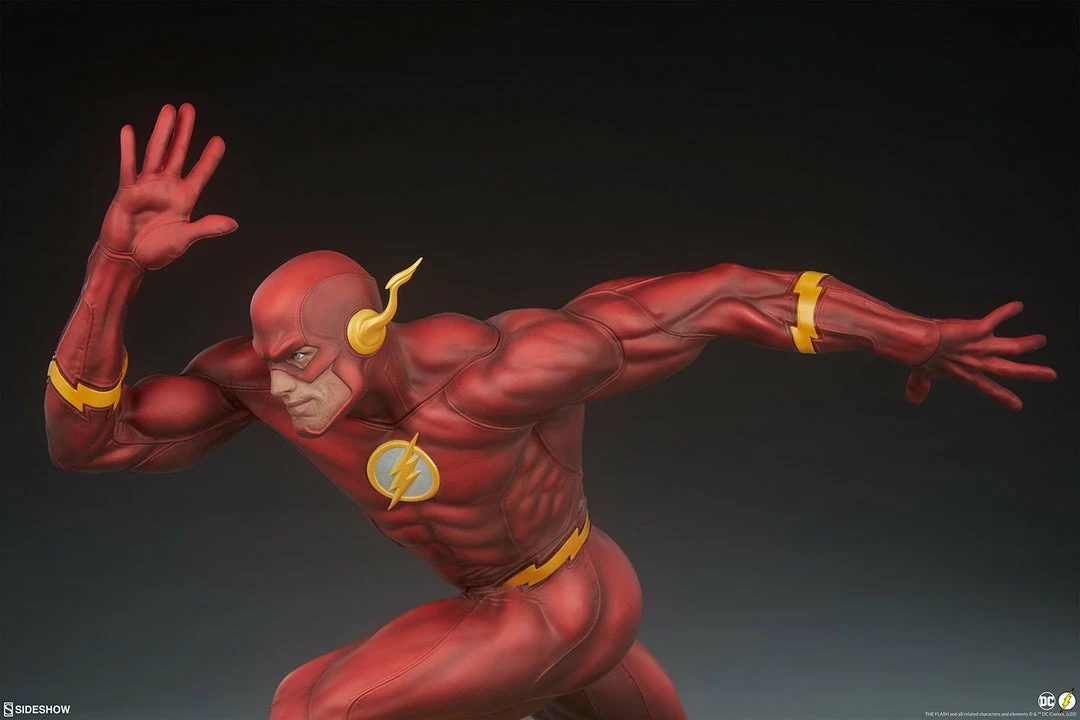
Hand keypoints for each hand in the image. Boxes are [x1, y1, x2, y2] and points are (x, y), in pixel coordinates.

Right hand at [99, 103, 237, 269]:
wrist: (127, 258)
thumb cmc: (156, 251)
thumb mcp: (185, 239)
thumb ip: (207, 228)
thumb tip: (234, 223)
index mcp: (184, 198)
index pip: (201, 173)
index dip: (210, 157)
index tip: (219, 140)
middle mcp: (166, 187)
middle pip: (178, 153)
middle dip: (184, 131)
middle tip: (188, 108)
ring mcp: (147, 186)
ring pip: (156, 152)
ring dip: (162, 131)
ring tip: (168, 110)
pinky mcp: (127, 190)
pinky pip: (128, 166)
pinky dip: (128, 149)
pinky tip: (129, 130)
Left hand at [905, 302, 1055, 409]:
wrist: (917, 344)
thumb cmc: (918, 357)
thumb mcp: (921, 374)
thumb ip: (920, 385)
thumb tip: (912, 401)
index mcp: (967, 374)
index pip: (988, 389)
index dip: (1002, 397)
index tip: (1018, 406)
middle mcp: (978, 362)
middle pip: (1010, 370)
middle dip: (1031, 373)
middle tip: (1051, 375)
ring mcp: (980, 346)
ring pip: (1012, 347)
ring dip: (1028, 343)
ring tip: (1041, 340)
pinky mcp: (977, 329)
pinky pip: (996, 318)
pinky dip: (1007, 311)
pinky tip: (1018, 305)